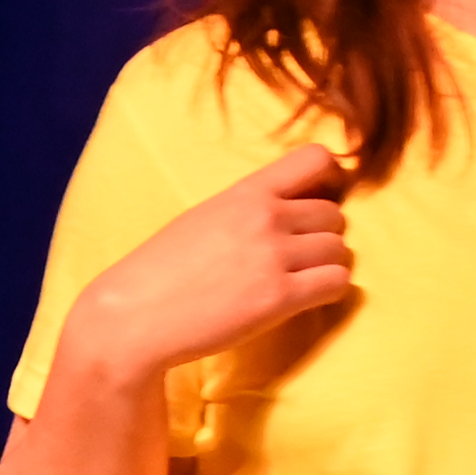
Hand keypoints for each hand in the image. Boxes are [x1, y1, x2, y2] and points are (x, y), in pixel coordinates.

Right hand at [62, 144, 356, 390]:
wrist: (134, 316)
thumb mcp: (204, 218)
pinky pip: (337, 282)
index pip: (316, 158)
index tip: (322, 200)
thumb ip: (248, 209)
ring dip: (328, 266)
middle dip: (325, 237)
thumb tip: (290, 211)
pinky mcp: (280, 296)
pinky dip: (329, 291)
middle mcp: (265, 216)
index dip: (331, 180)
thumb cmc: (163, 270)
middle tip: (301, 258)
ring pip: (341, 251)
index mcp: (245, 192)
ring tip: (301, 281)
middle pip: (335, 215)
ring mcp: (274, 255)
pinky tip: (306, 299)